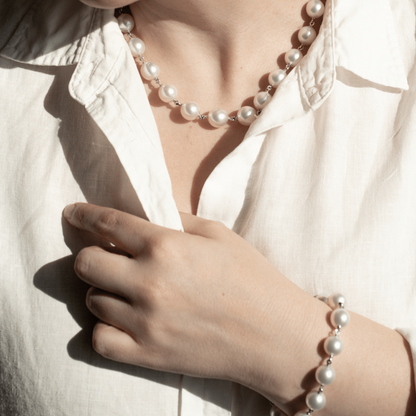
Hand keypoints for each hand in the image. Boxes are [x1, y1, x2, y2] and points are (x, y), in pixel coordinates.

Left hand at [62, 202, 296, 385]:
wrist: (274, 334)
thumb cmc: (252, 278)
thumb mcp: (218, 234)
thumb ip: (177, 220)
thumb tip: (146, 217)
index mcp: (166, 246)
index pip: (108, 223)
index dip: (84, 214)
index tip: (72, 212)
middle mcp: (148, 282)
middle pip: (86, 263)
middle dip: (91, 254)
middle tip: (108, 256)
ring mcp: (145, 322)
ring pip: (92, 300)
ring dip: (105, 289)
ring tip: (127, 289)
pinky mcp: (148, 354)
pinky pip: (100, 340)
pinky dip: (105, 327)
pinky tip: (124, 320)